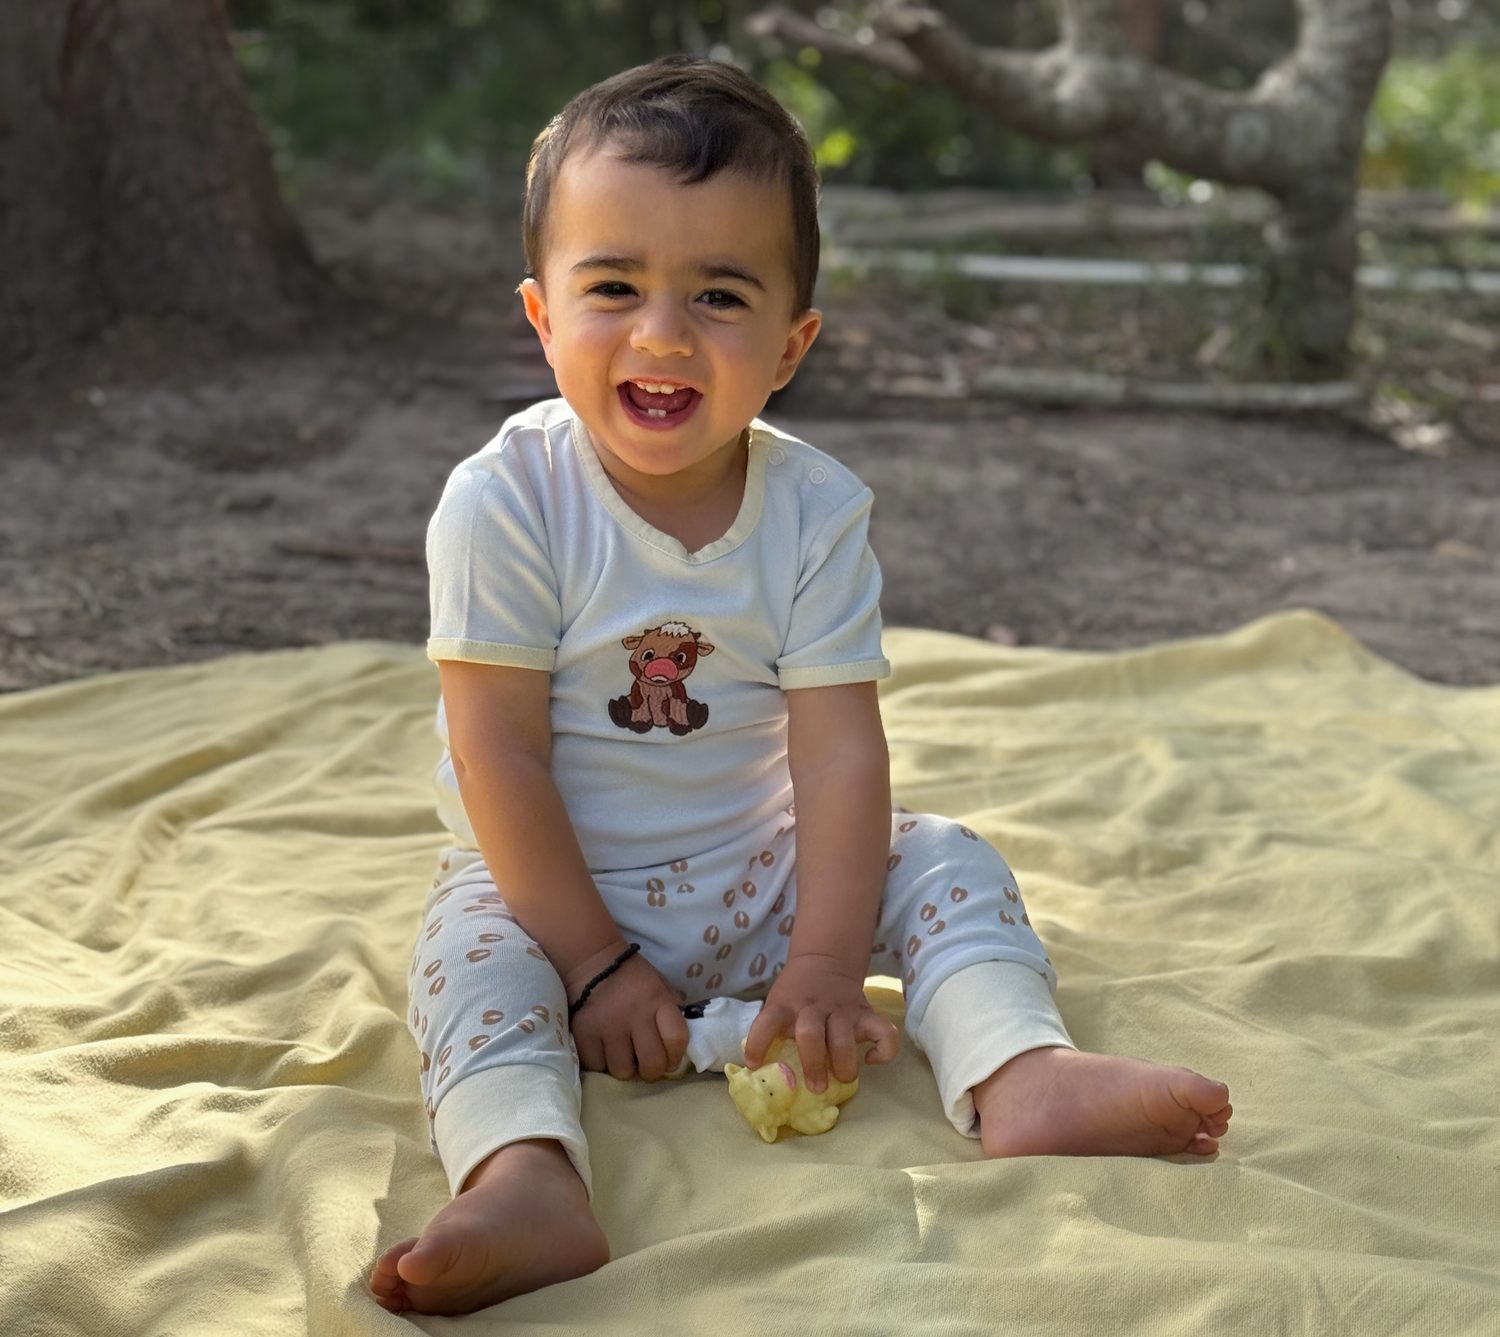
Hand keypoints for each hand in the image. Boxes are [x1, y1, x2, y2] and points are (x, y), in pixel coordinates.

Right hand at [565, 945, 688, 1080]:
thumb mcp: (661, 986)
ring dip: (625, 1067)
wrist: (593, 962)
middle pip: (651, 1064)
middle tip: (645, 1064)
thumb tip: (681, 1045)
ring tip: (622, 1053)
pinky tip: (604, 1048)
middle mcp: (634, 1013)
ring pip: (623, 1070)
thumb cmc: (633, 979)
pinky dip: (601, 1062)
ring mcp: (607, 1024)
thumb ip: (673, 1011)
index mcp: (658, 1000)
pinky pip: (597, 1066)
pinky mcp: (583, 1032)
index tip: (670, 1060)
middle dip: (651, 1071)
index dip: (676, 1057)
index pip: (677, 1039)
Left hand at [744, 953, 898, 1091]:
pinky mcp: (865, 1013)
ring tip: (843, 1078)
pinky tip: (872, 1060)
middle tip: (816, 1087)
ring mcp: (841, 1010)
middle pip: (810, 1034)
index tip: (755, 1065)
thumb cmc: (795, 996)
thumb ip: (772, 1032)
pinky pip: (884, 1032)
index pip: (766, 1021)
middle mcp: (812, 1007)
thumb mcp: (777, 1004)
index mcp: (785, 1006)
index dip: (757, 1043)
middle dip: (813, 1064)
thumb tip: (760, 1074)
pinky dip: (883, 1050)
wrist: (823, 961)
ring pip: (844, 1036)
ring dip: (844, 1063)